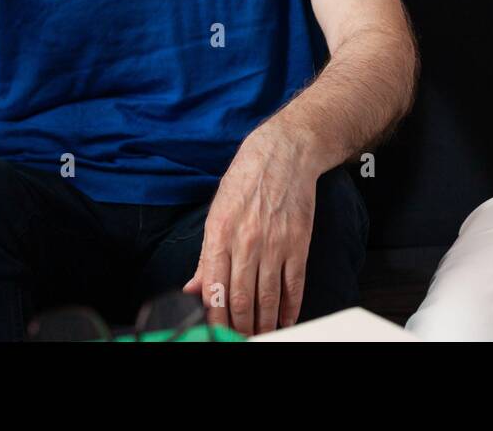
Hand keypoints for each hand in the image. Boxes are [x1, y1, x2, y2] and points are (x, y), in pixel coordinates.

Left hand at [183, 124, 319, 335]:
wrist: (286, 153)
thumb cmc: (247, 178)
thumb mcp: (217, 211)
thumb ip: (206, 255)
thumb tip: (193, 288)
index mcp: (220, 234)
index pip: (214, 290)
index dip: (215, 320)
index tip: (217, 335)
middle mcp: (246, 242)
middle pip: (241, 299)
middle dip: (240, 328)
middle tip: (242, 339)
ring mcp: (274, 244)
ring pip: (268, 297)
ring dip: (264, 323)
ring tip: (261, 335)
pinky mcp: (298, 243)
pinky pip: (294, 285)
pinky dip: (291, 308)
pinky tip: (287, 320)